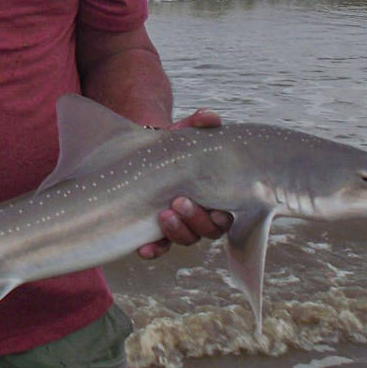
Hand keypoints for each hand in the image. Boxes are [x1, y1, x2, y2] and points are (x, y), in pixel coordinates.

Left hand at [138, 108, 232, 258]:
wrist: (141, 152)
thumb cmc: (170, 145)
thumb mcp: (182, 133)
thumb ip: (197, 124)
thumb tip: (209, 117)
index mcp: (214, 196)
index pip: (225, 216)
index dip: (221, 217)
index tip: (215, 209)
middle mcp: (200, 215)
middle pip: (207, 231)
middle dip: (195, 219)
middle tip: (178, 202)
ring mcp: (178, 225)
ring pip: (185, 239)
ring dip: (176, 232)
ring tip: (163, 214)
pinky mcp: (155, 230)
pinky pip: (158, 247)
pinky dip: (153, 250)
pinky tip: (143, 248)